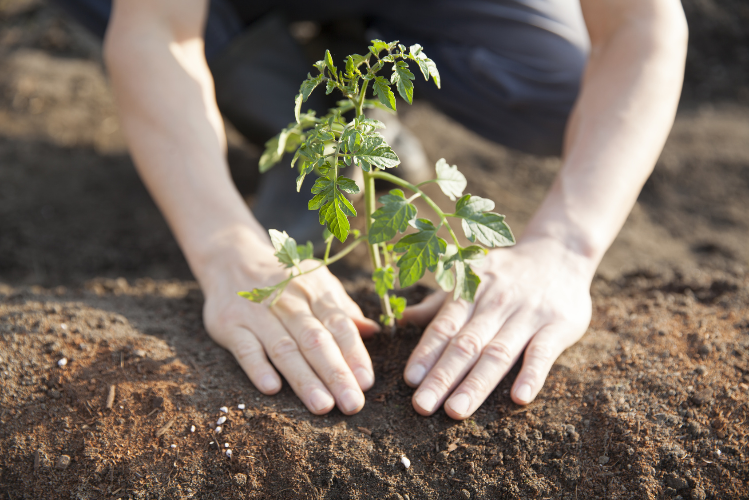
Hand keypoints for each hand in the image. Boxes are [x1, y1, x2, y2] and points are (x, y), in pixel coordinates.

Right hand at [200, 236, 379, 414]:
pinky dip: (258, 367)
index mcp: (315, 291)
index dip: (354, 353)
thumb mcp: (317, 283)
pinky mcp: (230, 324)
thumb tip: (374, 331)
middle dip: (336, 374)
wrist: (231, 258)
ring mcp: (258, 312)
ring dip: (304, 378)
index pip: (339, 325)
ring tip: (322, 405)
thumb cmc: (285, 280)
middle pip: (315, 340)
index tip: (366, 383)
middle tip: (352, 404)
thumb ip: (342, 309)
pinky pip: (245, 347)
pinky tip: (272, 388)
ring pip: (284, 348)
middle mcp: (289, 301)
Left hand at [401, 235, 593, 418]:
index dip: (426, 352)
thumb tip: (400, 320)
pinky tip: (519, 397)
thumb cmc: (506, 272)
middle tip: (422, 405)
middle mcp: (496, 302)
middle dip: (442, 377)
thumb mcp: (470, 277)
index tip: (411, 380)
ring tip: (456, 410)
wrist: (560, 251)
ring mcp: (528, 313)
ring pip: (498, 352)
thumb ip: (438, 304)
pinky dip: (532, 374)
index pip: (444, 326)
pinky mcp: (559, 324)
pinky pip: (543, 351)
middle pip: (466, 344)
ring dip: (476, 383)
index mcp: (470, 290)